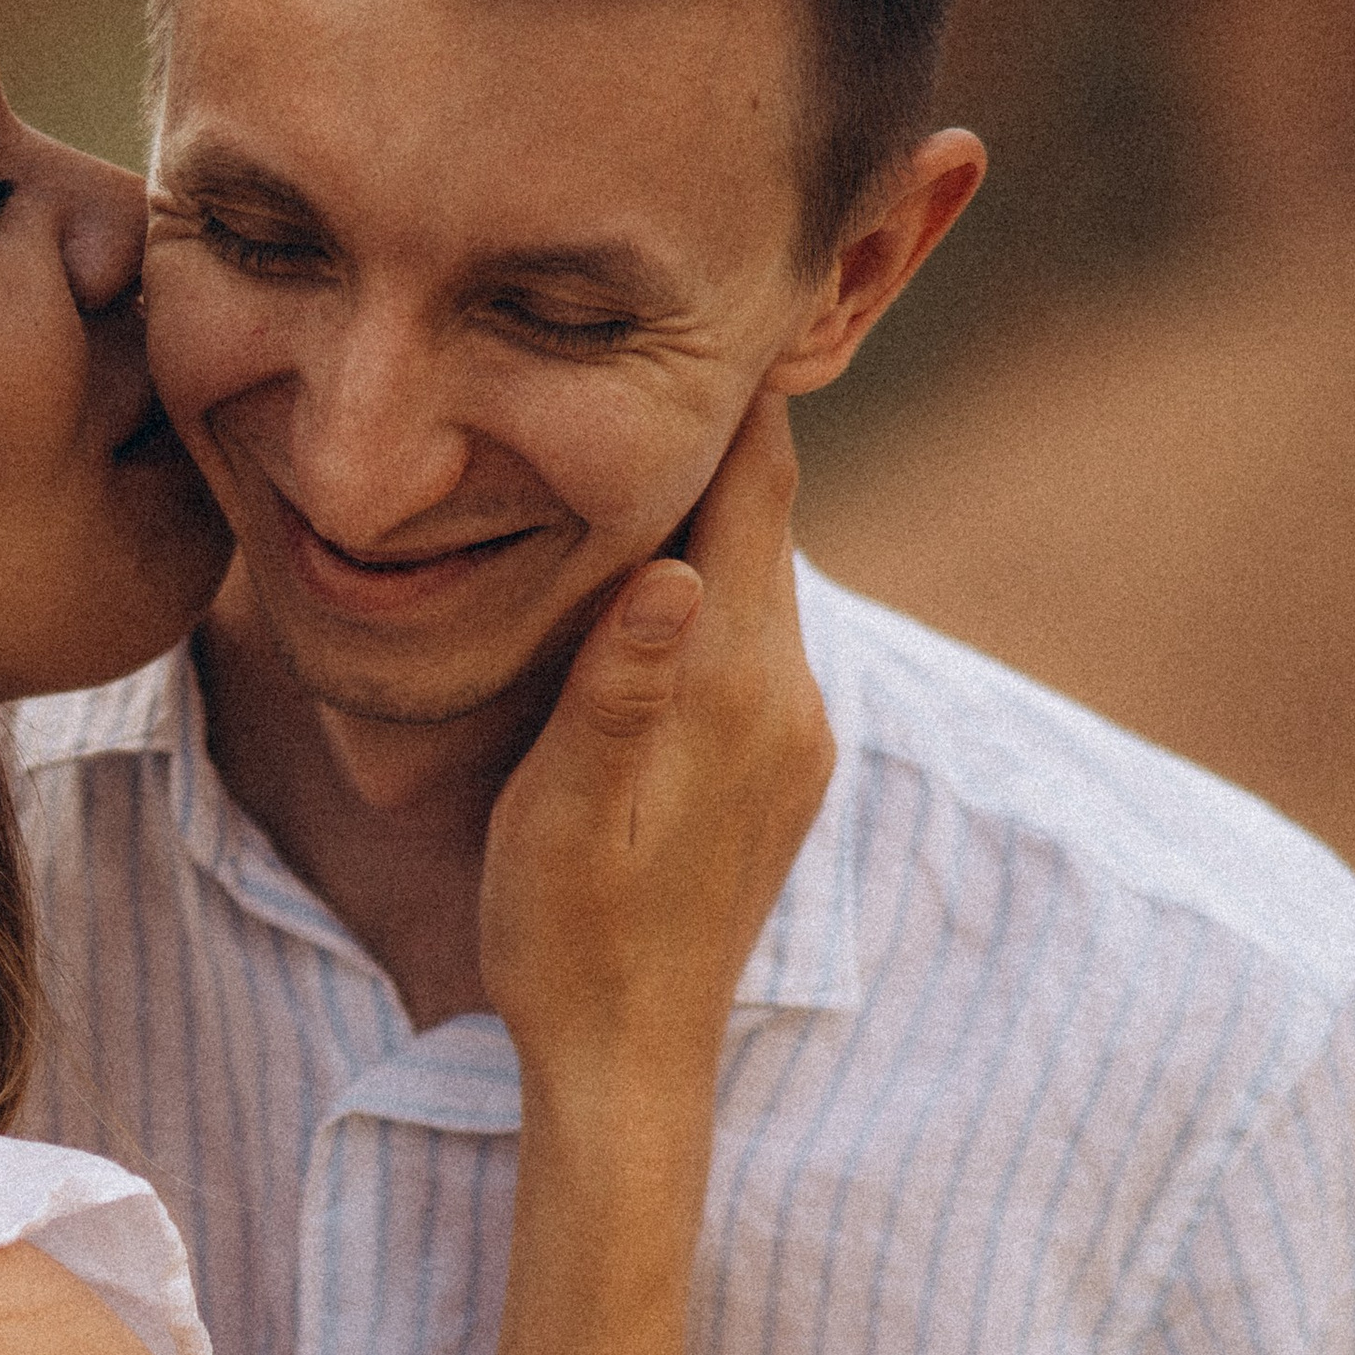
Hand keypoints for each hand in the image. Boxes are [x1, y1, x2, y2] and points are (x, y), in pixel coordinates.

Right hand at [481, 391, 835, 1111]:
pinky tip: (649, 579)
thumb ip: (614, 690)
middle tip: (643, 330)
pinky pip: (751, 638)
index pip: (752, 480)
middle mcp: (789, 692)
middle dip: (708, 427)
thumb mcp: (560, 816)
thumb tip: (671, 568)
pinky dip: (708, 585)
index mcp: (735, 681)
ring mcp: (794, 733)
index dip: (717, 383)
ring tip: (631, 434)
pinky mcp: (781, 770)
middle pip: (765, 510)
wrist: (631, 1066)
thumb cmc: (565, 942)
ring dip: (703, 508)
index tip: (681, 288)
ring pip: (758, 572)